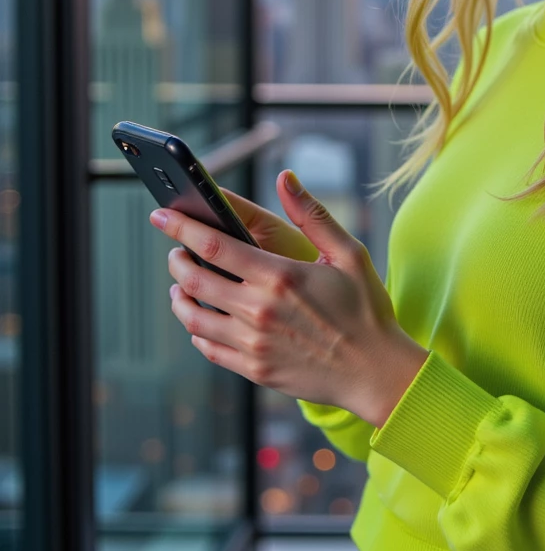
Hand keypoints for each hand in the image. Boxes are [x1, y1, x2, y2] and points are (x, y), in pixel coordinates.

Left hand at [151, 170, 429, 427]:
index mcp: (279, 276)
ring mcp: (253, 344)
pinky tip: (200, 321)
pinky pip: (209, 348)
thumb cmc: (366, 309)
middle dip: (176, 260)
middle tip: (175, 251)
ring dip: (179, 297)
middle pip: (195, 280)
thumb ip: (312, 215)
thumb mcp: (349, 254)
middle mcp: (259, 310)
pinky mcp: (254, 369)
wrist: (376, 371)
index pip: (213, 245)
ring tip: (181, 285)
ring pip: (194, 318)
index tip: (161, 215)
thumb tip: (285, 178)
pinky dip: (196, 331)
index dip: (181, 227)